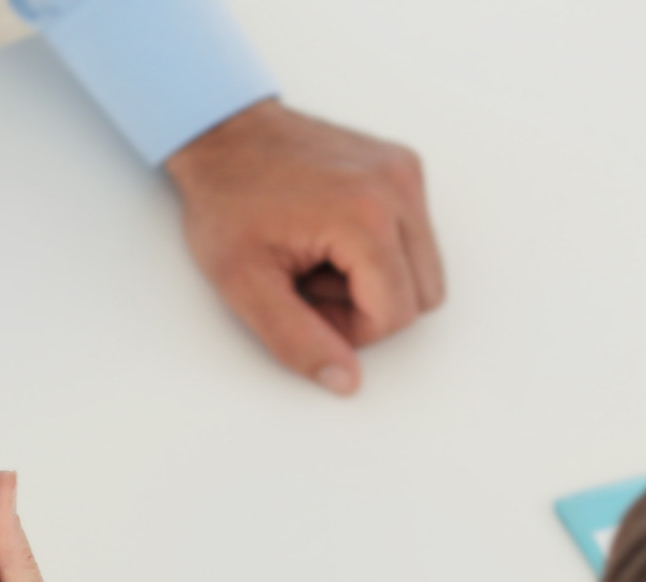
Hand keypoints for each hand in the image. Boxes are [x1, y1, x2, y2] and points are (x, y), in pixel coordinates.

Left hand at [164, 98, 444, 393]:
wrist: (223, 134)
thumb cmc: (226, 201)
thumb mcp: (244, 284)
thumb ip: (296, 340)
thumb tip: (346, 382)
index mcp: (365, 216)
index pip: (395, 315)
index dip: (348, 329)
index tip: (301, 300)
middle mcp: (398, 187)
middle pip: (421, 296)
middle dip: (367, 307)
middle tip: (309, 281)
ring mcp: (405, 172)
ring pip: (422, 270)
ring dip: (375, 281)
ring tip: (318, 257)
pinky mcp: (403, 167)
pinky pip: (415, 237)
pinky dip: (379, 251)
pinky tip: (330, 235)